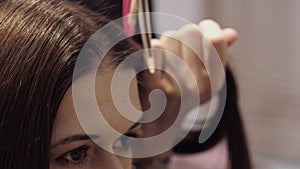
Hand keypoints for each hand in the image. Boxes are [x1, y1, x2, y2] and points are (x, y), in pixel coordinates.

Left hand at [139, 19, 237, 135]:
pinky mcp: (157, 87)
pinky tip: (154, 52)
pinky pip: (155, 52)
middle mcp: (201, 86)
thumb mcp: (205, 78)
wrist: (159, 126)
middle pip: (191, 33)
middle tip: (178, 46)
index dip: (207, 28)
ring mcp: (179, 87)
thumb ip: (217, 54)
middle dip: (183, 34)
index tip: (201, 29)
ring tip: (164, 55)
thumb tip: (233, 33)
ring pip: (169, 37)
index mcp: (215, 81)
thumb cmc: (182, 94)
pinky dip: (154, 48)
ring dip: (165, 41)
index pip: (215, 39)